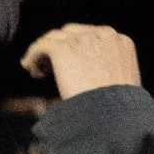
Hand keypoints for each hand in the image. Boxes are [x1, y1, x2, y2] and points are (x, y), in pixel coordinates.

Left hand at [22, 24, 142, 100]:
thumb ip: (105, 64)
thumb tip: (82, 62)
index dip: (75, 48)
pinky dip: (32, 57)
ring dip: (43, 53)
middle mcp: (102, 34)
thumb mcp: (121, 79)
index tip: (67, 62)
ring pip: (52, 39)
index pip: (89, 36)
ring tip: (37, 70)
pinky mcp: (62, 48)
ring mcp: (82, 39)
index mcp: (119, 40)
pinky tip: (32, 71)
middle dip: (58, 47)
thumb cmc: (119, 109)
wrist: (113, 119)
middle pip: (69, 34)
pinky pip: (40, 47)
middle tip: (48, 66)